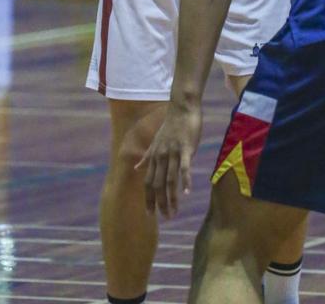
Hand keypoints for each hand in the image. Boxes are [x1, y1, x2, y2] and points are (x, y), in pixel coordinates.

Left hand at [141, 102, 202, 217]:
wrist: (182, 107)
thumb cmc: (171, 125)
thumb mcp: (156, 142)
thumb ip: (147, 157)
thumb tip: (137, 168)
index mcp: (154, 156)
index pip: (148, 182)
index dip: (148, 199)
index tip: (150, 214)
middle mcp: (161, 156)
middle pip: (157, 185)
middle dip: (160, 203)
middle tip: (166, 218)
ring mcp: (173, 152)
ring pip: (170, 180)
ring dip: (172, 198)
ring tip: (174, 212)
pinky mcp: (186, 148)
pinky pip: (184, 167)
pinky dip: (185, 180)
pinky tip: (187, 192)